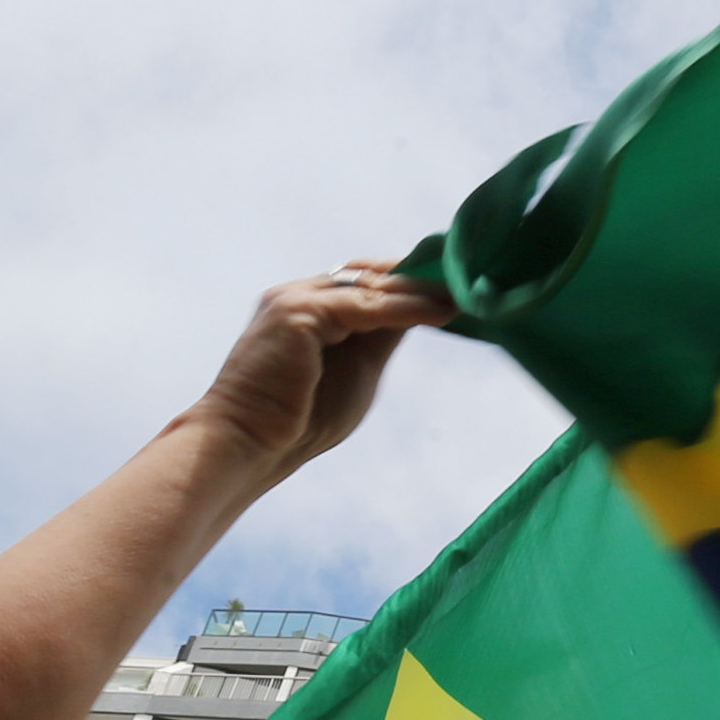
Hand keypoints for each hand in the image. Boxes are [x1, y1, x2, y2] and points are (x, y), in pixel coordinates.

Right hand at [177, 260, 452, 486]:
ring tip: (466, 294)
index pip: (366, 281)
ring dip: (422, 289)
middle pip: (372, 274)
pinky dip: (407, 307)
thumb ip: (381, 338)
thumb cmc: (299, 422)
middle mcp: (300, 293)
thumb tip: (420, 312)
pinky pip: (366, 305)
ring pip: (372, 286)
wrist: (248, 444)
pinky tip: (441, 311)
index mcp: (309, 305)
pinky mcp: (300, 312)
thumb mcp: (357, 371)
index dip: (411, 282)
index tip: (456, 286)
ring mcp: (296, 298)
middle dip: (421, 277)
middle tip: (471, 280)